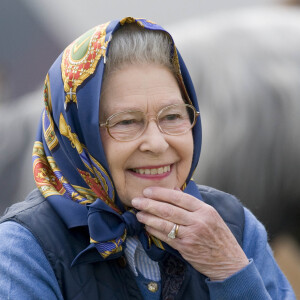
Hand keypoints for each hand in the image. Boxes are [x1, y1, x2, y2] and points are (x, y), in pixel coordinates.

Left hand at [131, 186, 248, 280]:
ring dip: (148, 217)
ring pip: (165, 223)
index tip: (148, 191)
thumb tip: (174, 190)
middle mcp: (198, 221)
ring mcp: (191, 235)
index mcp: (205, 210)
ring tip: (138, 213)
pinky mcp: (185, 248)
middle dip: (149, 204)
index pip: (179, 197)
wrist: (229, 262)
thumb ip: (192, 203)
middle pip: (168, 209)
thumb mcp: (211, 215)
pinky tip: (147, 226)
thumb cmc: (219, 236)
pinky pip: (166, 237)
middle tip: (137, 201)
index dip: (161, 193)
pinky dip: (154, 231)